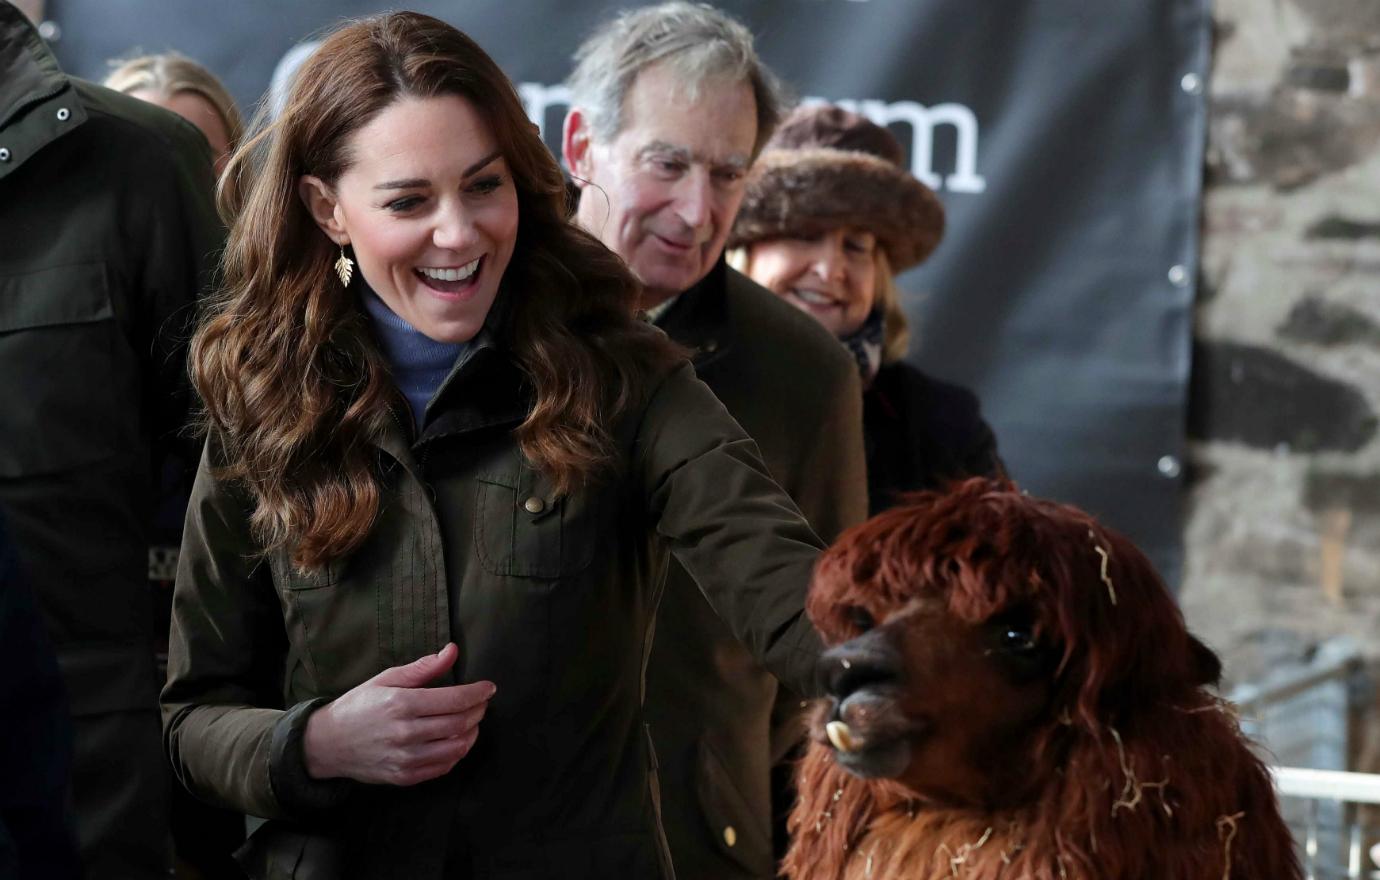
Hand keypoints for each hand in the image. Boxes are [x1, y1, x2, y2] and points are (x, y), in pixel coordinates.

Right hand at [302, 643, 494, 785]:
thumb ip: (423, 668)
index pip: (454, 700)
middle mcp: (405, 733)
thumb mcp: (387, 679)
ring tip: (472, 720)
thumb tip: (452, 651)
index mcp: (401, 704)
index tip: (489, 688)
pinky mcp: (405, 776)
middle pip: (460, 723)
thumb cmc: (359, 706)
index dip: (477, 693)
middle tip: (482, 702)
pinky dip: (457, 752)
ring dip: (472, 732)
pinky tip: (457, 739)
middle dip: (479, 710)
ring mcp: (406, 758)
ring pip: (457, 748)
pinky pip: (443, 767)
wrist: (328, 743)